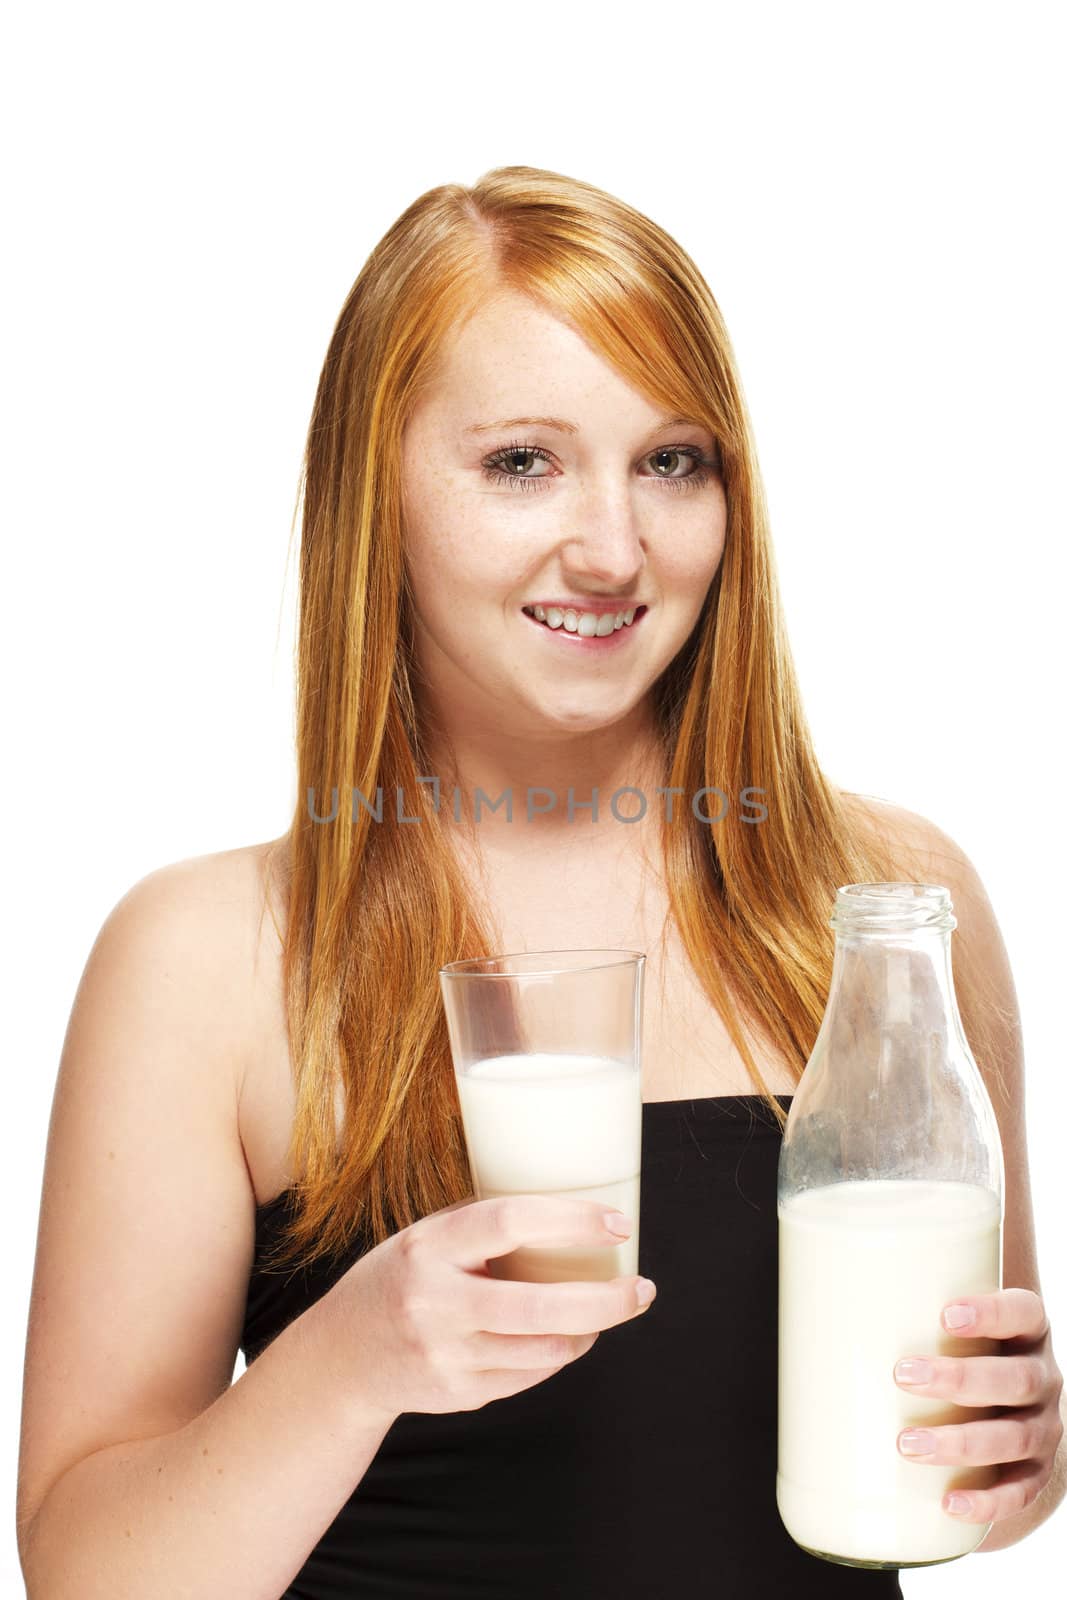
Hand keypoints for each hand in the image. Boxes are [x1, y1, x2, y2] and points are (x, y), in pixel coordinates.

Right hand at [313, 1193, 655, 1425]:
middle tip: (643, 1289)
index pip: (508, 1222)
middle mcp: (435, 1303)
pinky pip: (528, 1376)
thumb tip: (569, 1209)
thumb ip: (482, 1227)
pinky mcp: (458, 1394)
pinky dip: (556, 1355)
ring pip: (544, 1350)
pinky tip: (564, 1337)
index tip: (616, 1221)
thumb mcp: (425, 1238)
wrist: (341, 1358)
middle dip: (605, 1301)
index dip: (569, 1220)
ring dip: (589, 1330)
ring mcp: (446, 1356)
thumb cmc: (399, 1279)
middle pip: (539, 1306)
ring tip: (608, 1310)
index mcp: (429, 1248)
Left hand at [893, 1288, 1063, 1523]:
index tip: (944, 1315)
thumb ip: (905, 1305)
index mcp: (1025, 1331)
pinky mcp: (1037, 1471)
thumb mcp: (948, 1324)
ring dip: (961, 1442)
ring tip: (907, 1443)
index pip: (1022, 1312)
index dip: (990, 1313)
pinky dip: (987, 1500)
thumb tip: (817, 1289)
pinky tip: (950, 1503)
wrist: (1008, 1410)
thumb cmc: (960, 1350)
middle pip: (1014, 1378)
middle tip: (902, 1375)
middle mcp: (1042, 1377)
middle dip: (959, 1379)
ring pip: (1014, 1436)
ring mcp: (1044, 1427)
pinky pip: (1020, 1491)